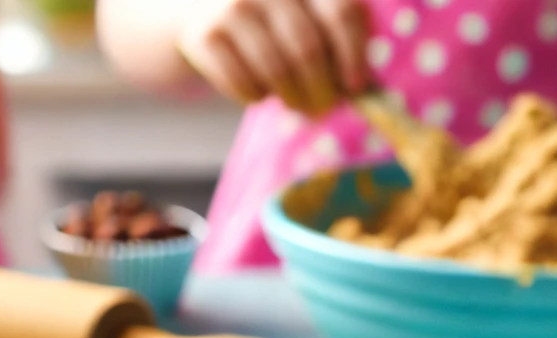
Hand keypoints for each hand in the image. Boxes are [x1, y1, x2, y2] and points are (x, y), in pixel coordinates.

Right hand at [178, 0, 368, 114]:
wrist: (192, 5)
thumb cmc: (264, 13)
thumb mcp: (298, 5)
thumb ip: (329, 30)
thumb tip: (363, 87)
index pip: (342, 11)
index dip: (353, 55)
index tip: (355, 87)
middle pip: (309, 49)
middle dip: (320, 89)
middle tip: (322, 107)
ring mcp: (233, 5)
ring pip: (277, 71)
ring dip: (291, 97)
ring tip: (294, 102)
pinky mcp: (206, 35)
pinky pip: (245, 84)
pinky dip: (256, 97)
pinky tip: (258, 91)